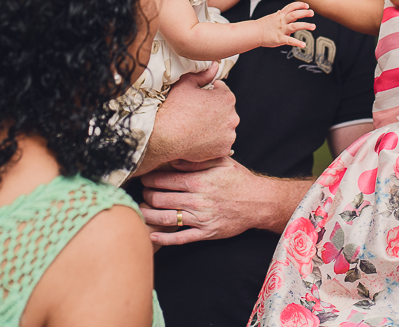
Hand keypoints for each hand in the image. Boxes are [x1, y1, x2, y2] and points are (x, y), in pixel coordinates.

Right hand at [133, 66, 238, 174]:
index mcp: (227, 98)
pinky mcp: (223, 150)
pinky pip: (220, 143)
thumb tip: (215, 66)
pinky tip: (199, 138)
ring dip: (215, 126)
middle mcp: (233, 117)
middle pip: (225, 110)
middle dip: (213, 110)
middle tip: (195, 113)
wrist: (164, 136)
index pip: (222, 91)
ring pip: (224, 127)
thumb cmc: (174, 109)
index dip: (208, 93)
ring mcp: (229, 135)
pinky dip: (213, 141)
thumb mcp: (186, 84)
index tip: (197, 99)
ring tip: (196, 127)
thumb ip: (203, 74)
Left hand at [139, 157, 309, 245]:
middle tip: (141, 192)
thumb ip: (197, 161)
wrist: (259, 202)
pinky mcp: (206, 233)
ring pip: (167, 218)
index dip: (150, 178)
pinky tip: (152, 235)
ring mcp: (201, 218)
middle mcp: (198, 200)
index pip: (165, 180)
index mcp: (199, 181)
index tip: (143, 177)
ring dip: (149, 216)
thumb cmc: (239, 179)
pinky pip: (181, 238)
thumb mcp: (221, 162)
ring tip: (140, 211)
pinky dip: (164, 238)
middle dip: (147, 195)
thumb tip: (174, 159)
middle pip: (162, 199)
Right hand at [257, 2, 314, 47]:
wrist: (254, 33)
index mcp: (280, 15)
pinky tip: (303, 44)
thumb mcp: (272, 17)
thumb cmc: (263, 26)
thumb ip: (281, 15)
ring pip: (294, 26)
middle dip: (304, 13)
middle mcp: (281, 21)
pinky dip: (297, 43)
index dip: (299, 5)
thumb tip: (286, 13)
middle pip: (294, 14)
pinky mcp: (279, 39)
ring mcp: (281, 30)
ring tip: (313, 26)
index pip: (291, 7)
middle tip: (312, 13)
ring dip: (305, 25)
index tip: (307, 5)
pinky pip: (290, 40)